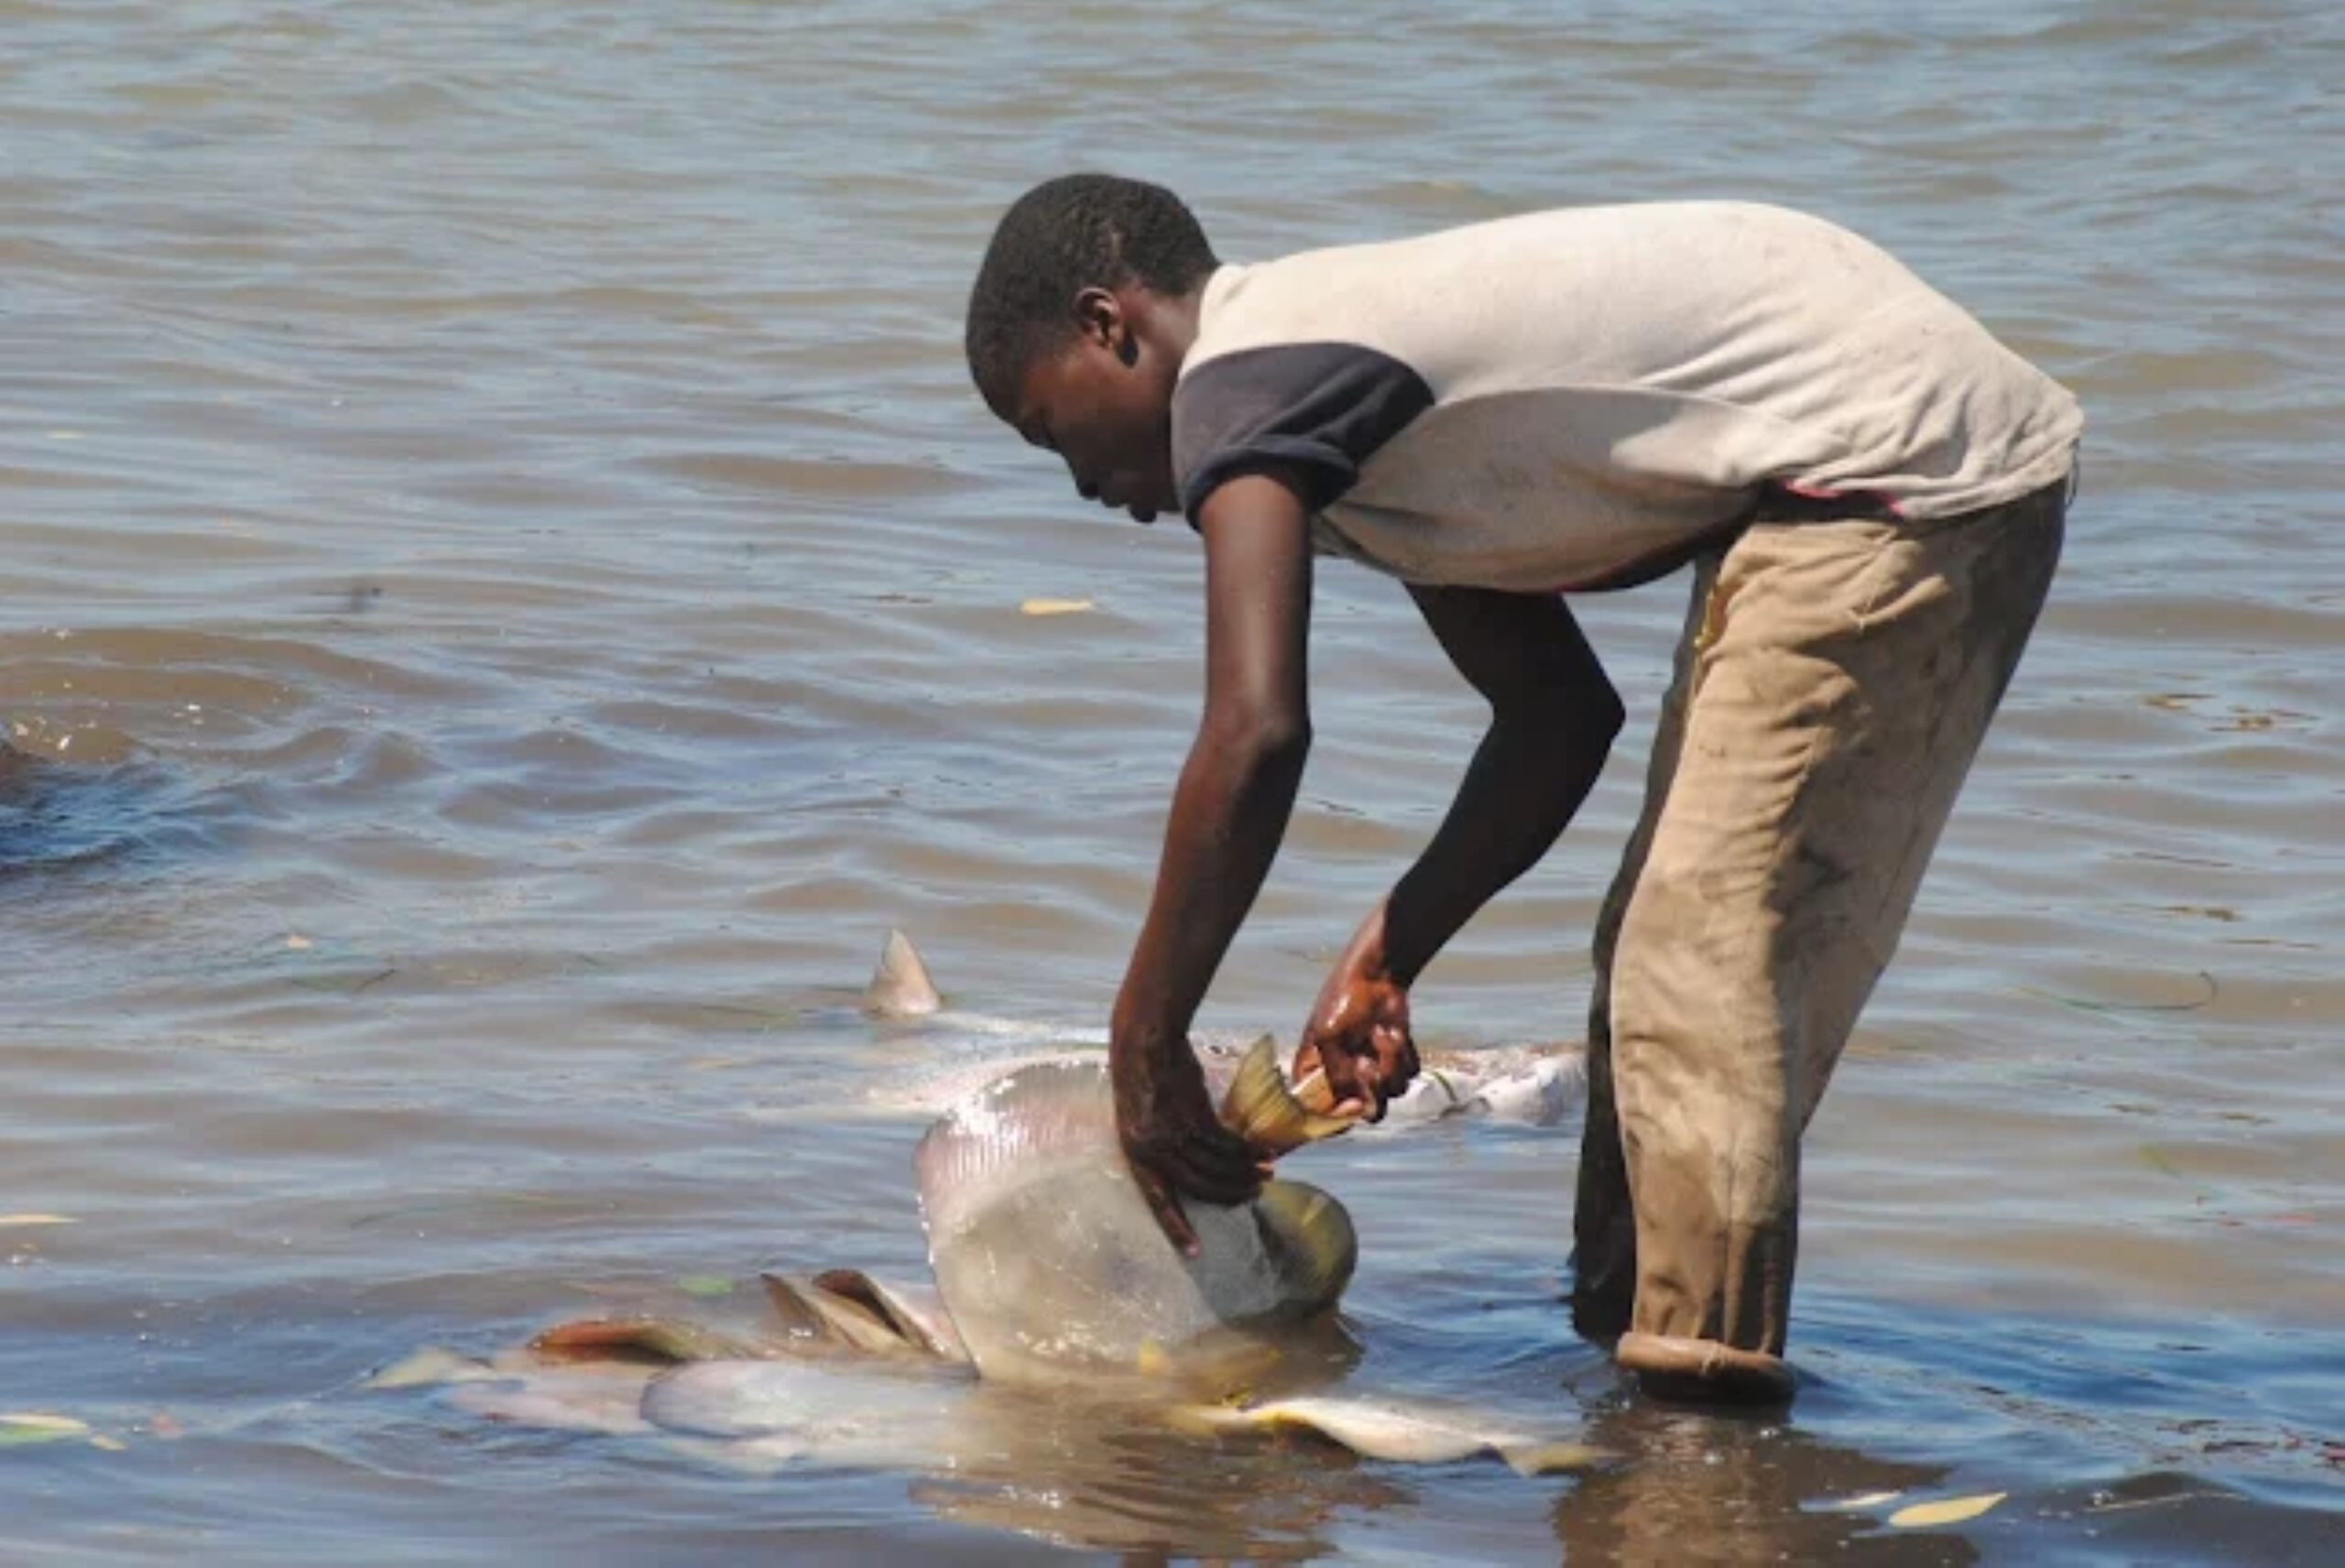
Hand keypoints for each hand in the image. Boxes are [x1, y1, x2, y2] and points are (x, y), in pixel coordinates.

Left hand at [1114, 1038, 1268, 1255]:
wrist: (1146, 1042)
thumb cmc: (1141, 1077)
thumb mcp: (1140, 1118)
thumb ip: (1160, 1143)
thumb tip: (1189, 1161)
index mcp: (1135, 1154)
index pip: (1157, 1200)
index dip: (1176, 1227)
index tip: (1195, 1252)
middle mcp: (1154, 1149)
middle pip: (1197, 1186)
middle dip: (1227, 1196)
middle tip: (1251, 1198)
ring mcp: (1176, 1133)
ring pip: (1217, 1166)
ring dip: (1244, 1175)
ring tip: (1264, 1178)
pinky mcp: (1197, 1115)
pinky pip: (1228, 1143)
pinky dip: (1248, 1152)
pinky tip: (1263, 1155)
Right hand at [1295, 918, 1418, 1121]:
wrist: (1376, 975)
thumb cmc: (1343, 1000)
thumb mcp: (1328, 1036)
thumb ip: (1336, 1073)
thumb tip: (1354, 1103)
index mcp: (1319, 1074)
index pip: (1324, 1113)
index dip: (1338, 1116)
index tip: (1353, 1103)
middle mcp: (1347, 1078)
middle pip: (1365, 1110)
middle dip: (1373, 1090)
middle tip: (1368, 1066)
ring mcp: (1375, 1071)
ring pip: (1393, 1091)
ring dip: (1390, 1061)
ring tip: (1380, 1033)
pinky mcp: (1399, 1060)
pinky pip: (1410, 1074)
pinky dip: (1405, 1052)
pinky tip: (1393, 1030)